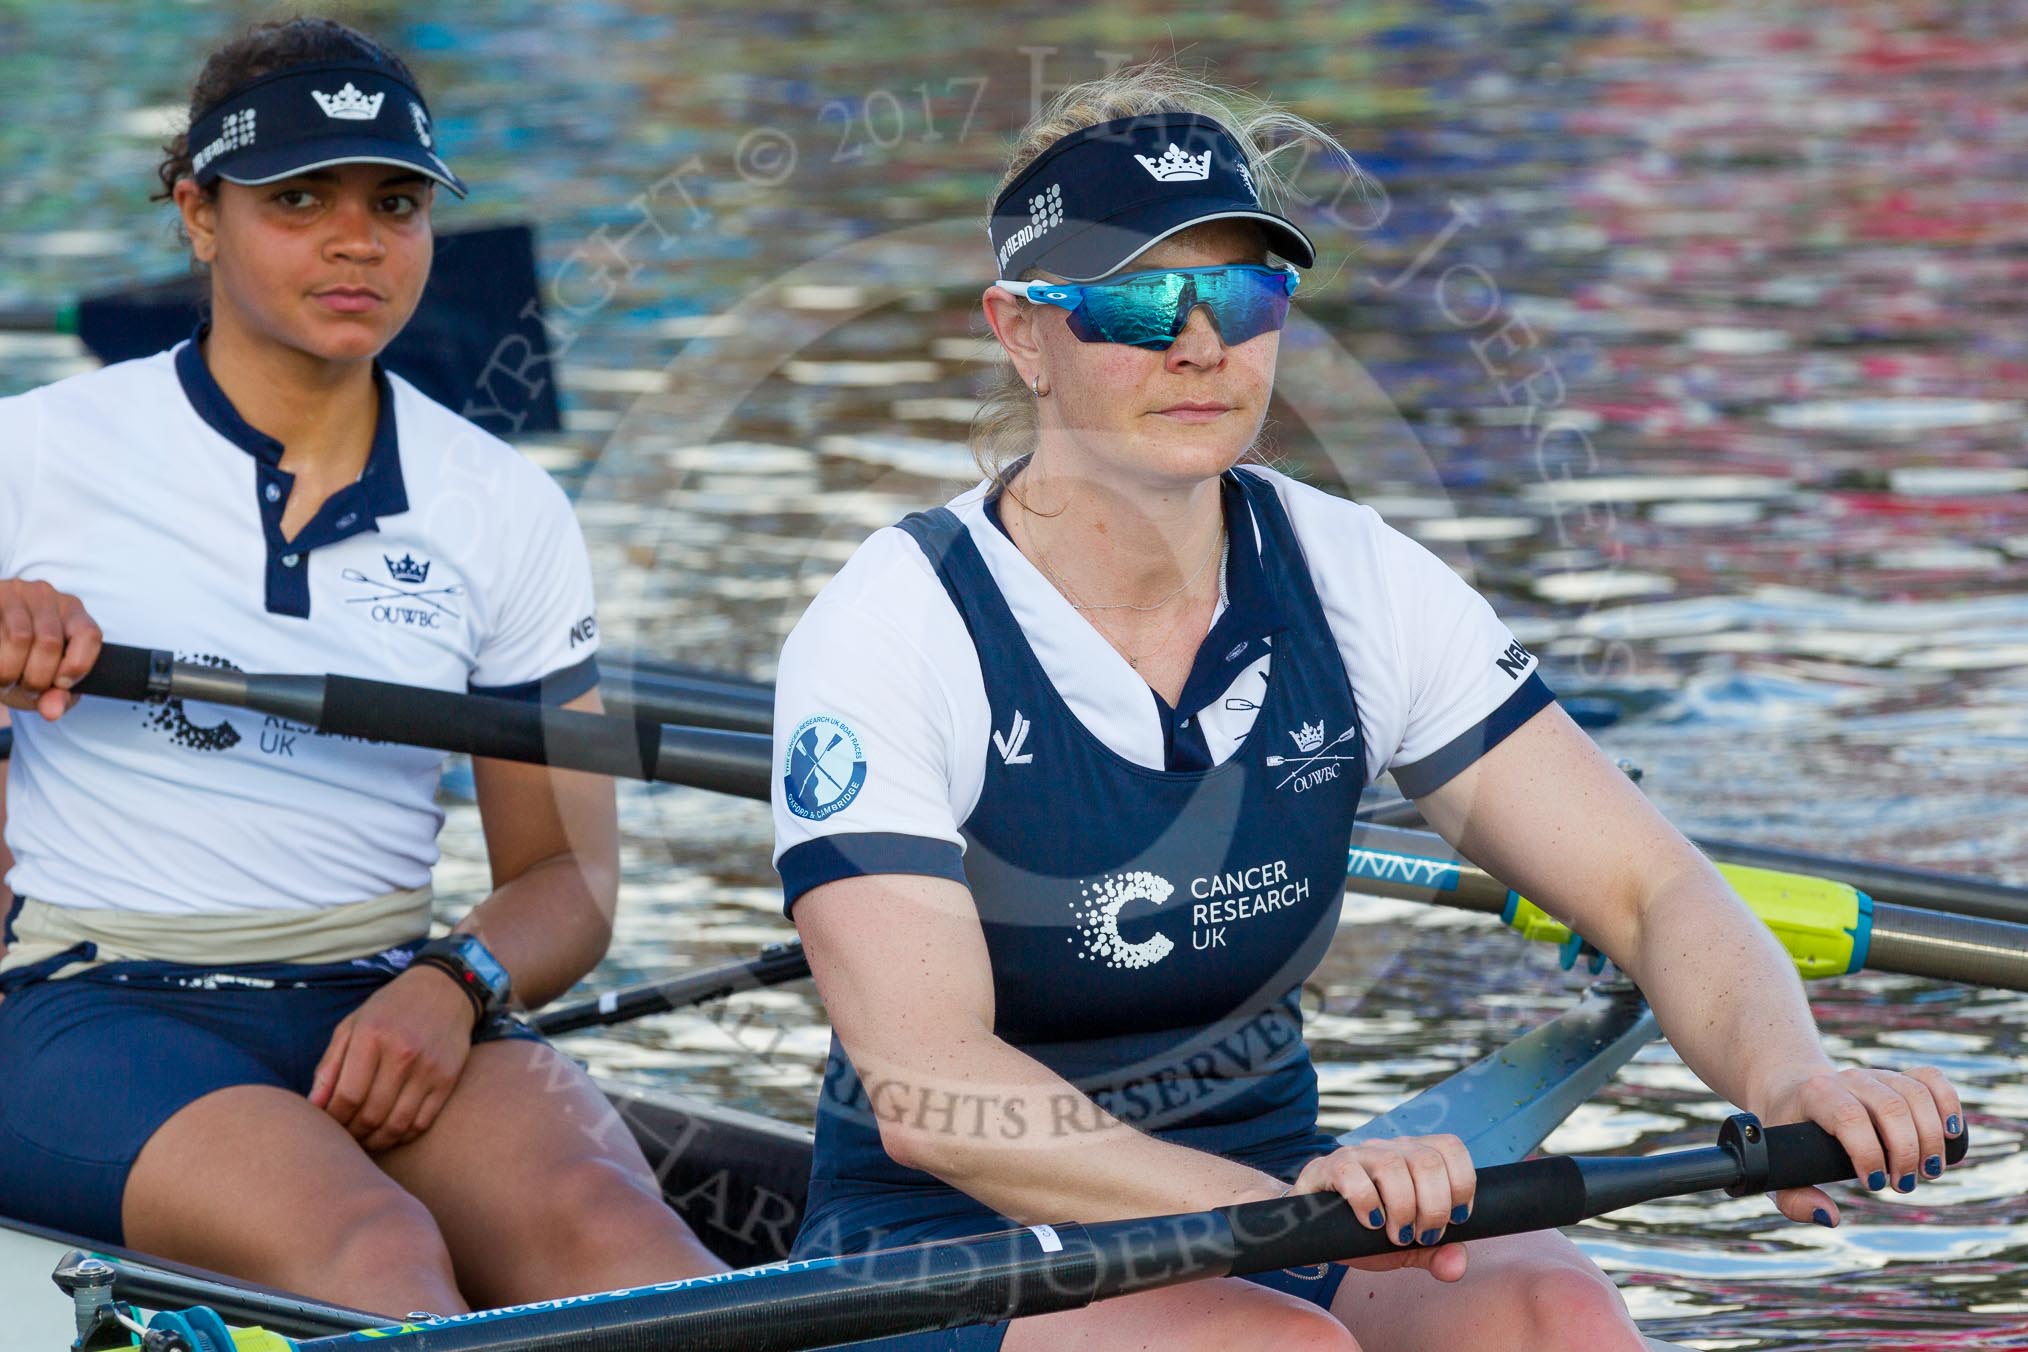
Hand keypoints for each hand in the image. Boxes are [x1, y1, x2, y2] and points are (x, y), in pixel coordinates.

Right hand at [0, 580, 100, 721]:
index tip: (60, 684)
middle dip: (36, 677)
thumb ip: (56, 697)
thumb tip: (52, 711)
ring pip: (20, 637)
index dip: (77, 665)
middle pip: (50, 642)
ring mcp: (16, 591)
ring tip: (6, 680)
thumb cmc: (23, 663)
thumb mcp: (46, 683)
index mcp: (73, 613)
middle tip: (25, 687)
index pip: (89, 635)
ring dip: (10, 670)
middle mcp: (47, 596)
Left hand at [309, 966, 475, 1151]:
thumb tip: (314, 1105)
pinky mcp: (448, 1079)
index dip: (334, 1119)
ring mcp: (428, 1068)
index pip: (347, 1096)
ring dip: (376, 1141)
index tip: (329, 1125)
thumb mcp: (352, 1025)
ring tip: (365, 1139)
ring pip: (396, 1125)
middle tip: (346, 1136)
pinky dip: (403, 1136)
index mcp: (372, 1036)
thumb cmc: (390, 1009)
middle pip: (370, 1114)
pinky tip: (391, 1132)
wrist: (444, 989)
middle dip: (353, 1133)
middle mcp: (402, 1053)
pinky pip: (421, 1122)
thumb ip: (330, 1065)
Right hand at [1285, 1134, 1475, 1280]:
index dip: (1462, 1184)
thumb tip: (1457, 1264)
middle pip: (1427, 1161)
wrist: (1314, 1230)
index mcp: (1415, 1156)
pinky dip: (1367, 1203)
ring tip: (1398, 1235)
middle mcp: (1389, 1148)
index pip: (1450, 1148)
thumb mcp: (1407, 1247)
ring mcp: (1357, 1155)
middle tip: (1422, 1236)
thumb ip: (1436, 1254)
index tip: (1455, 1219)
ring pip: (1392, 1166)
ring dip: (1403, 1209)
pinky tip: (1371, 1223)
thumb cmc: (1366, 1231)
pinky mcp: (1327, 1168)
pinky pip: (1351, 1174)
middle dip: (1433, 1208)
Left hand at [1757, 1065, 1964, 1225]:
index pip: (1849, 1116)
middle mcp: (1848, 1079)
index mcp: (1816, 1095)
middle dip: (1906, 1153)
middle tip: (1904, 1185)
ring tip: (1928, 1172)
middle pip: (1891, 1107)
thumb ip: (1794, 1200)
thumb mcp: (1779, 1167)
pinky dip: (1949, 1104)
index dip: (1868, 1153)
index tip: (1874, 1184)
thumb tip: (1830, 1216)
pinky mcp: (1898, 1077)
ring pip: (1916, 1095)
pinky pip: (1931, 1079)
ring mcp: (1876, 1075)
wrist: (1793, 1092)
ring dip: (1931, 1139)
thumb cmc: (1788, 1136)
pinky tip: (1951, 1135)